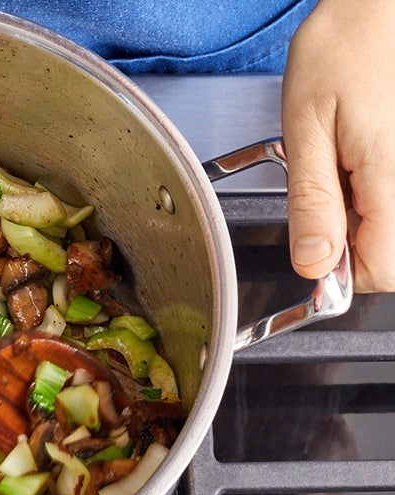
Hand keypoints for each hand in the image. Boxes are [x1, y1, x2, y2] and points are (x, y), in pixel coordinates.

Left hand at [282, 0, 394, 291]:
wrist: (379, 5)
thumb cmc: (343, 48)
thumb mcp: (306, 129)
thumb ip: (312, 201)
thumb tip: (312, 263)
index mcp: (393, 175)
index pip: (382, 271)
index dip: (341, 268)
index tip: (316, 241)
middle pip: (394, 255)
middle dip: (353, 238)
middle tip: (330, 189)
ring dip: (367, 213)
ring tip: (347, 165)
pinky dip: (379, 190)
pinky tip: (364, 158)